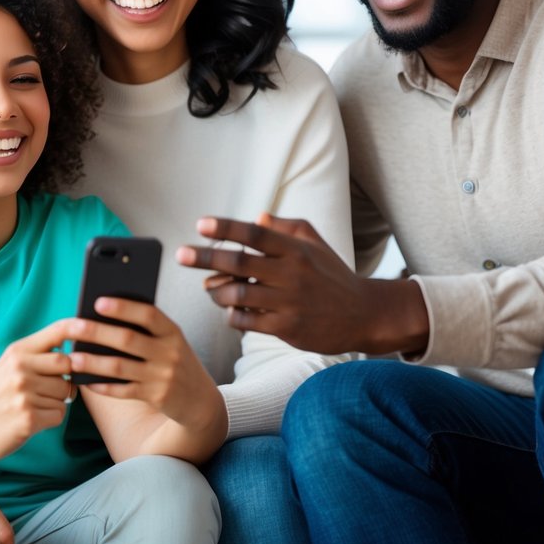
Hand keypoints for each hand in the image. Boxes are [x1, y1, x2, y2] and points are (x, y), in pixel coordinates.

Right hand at [0, 320, 75, 462]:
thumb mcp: (10, 366)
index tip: (93, 326)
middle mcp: (20, 368)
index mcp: (17, 352)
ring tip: (32, 406)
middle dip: (65, 379)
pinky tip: (32, 419)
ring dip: (56, 402)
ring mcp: (24, 393)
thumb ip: (37, 355)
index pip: (56, 331)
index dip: (79, 327)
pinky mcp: (29, 418)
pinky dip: (51, 419)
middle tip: (47, 390)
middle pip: (68, 365)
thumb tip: (76, 348)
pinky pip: (59, 414)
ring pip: (65, 393)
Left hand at [67, 301, 221, 432]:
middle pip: (128, 339)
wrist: (202, 402)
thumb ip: (147, 330)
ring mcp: (163, 376)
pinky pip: (123, 391)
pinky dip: (104, 387)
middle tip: (73, 327)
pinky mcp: (157, 397)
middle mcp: (170, 352)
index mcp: (173, 332)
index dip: (123, 308)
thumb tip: (105, 318)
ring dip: (93, 362)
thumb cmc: (177, 363)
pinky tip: (87, 383)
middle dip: (97, 332)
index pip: (148, 314)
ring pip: (121, 367)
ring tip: (72, 358)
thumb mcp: (171, 343)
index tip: (98, 302)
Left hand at [176, 212, 428, 354]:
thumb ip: (285, 227)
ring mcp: (288, 302)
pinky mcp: (287, 328)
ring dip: (216, 292)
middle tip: (181, 254)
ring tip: (211, 289)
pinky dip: (232, 315)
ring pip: (237, 295)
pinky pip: (246, 321)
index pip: (254, 233)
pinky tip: (232, 311)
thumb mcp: (315, 243)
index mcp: (294, 249)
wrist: (363, 313)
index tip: (200, 224)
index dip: (225, 227)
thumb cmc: (333, 274)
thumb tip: (257, 216)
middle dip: (204, 257)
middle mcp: (290, 273)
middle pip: (238, 263)